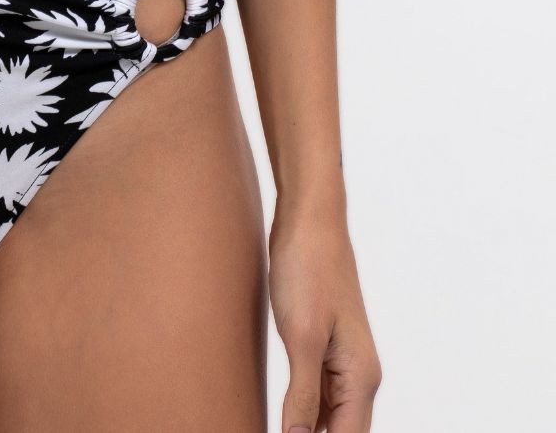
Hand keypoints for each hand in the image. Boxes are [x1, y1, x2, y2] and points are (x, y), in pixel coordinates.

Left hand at [269, 200, 381, 431]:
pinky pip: (315, 392)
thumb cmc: (309, 270)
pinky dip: (300, 408)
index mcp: (361, 377)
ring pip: (327, 416)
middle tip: (270, 428)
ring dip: (306, 429)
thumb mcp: (302, 337)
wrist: (308, 220)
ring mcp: (340, 359)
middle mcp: (357, 374)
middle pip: (340, 432)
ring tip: (271, 424)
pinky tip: (280, 415)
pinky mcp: (320, 344)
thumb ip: (304, 395)